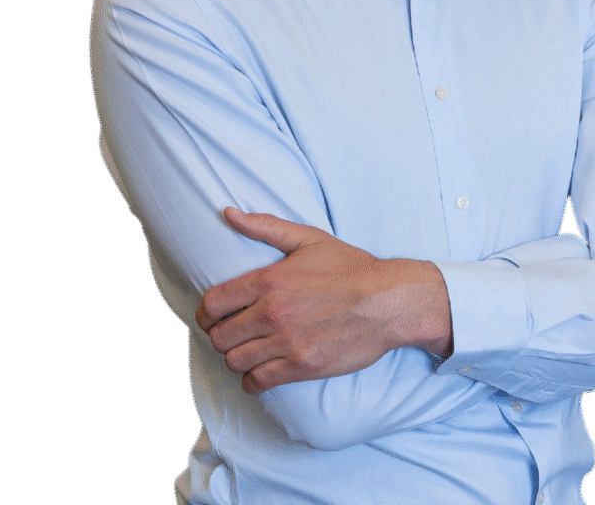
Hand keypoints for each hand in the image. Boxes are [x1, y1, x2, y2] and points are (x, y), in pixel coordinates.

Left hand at [195, 208, 451, 393]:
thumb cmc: (350, 267)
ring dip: (235, 358)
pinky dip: (252, 380)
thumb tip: (228, 213)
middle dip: (220, 336)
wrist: (388, 301)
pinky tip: (258, 372)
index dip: (205, 313)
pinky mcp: (303, 366)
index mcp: (269, 281)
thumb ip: (264, 226)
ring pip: (235, 361)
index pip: (213, 304)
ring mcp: (287, 342)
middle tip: (231, 334)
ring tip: (245, 352)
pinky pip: (258, 381)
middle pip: (220, 336)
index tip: (211, 316)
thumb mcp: (308, 238)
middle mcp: (273, 313)